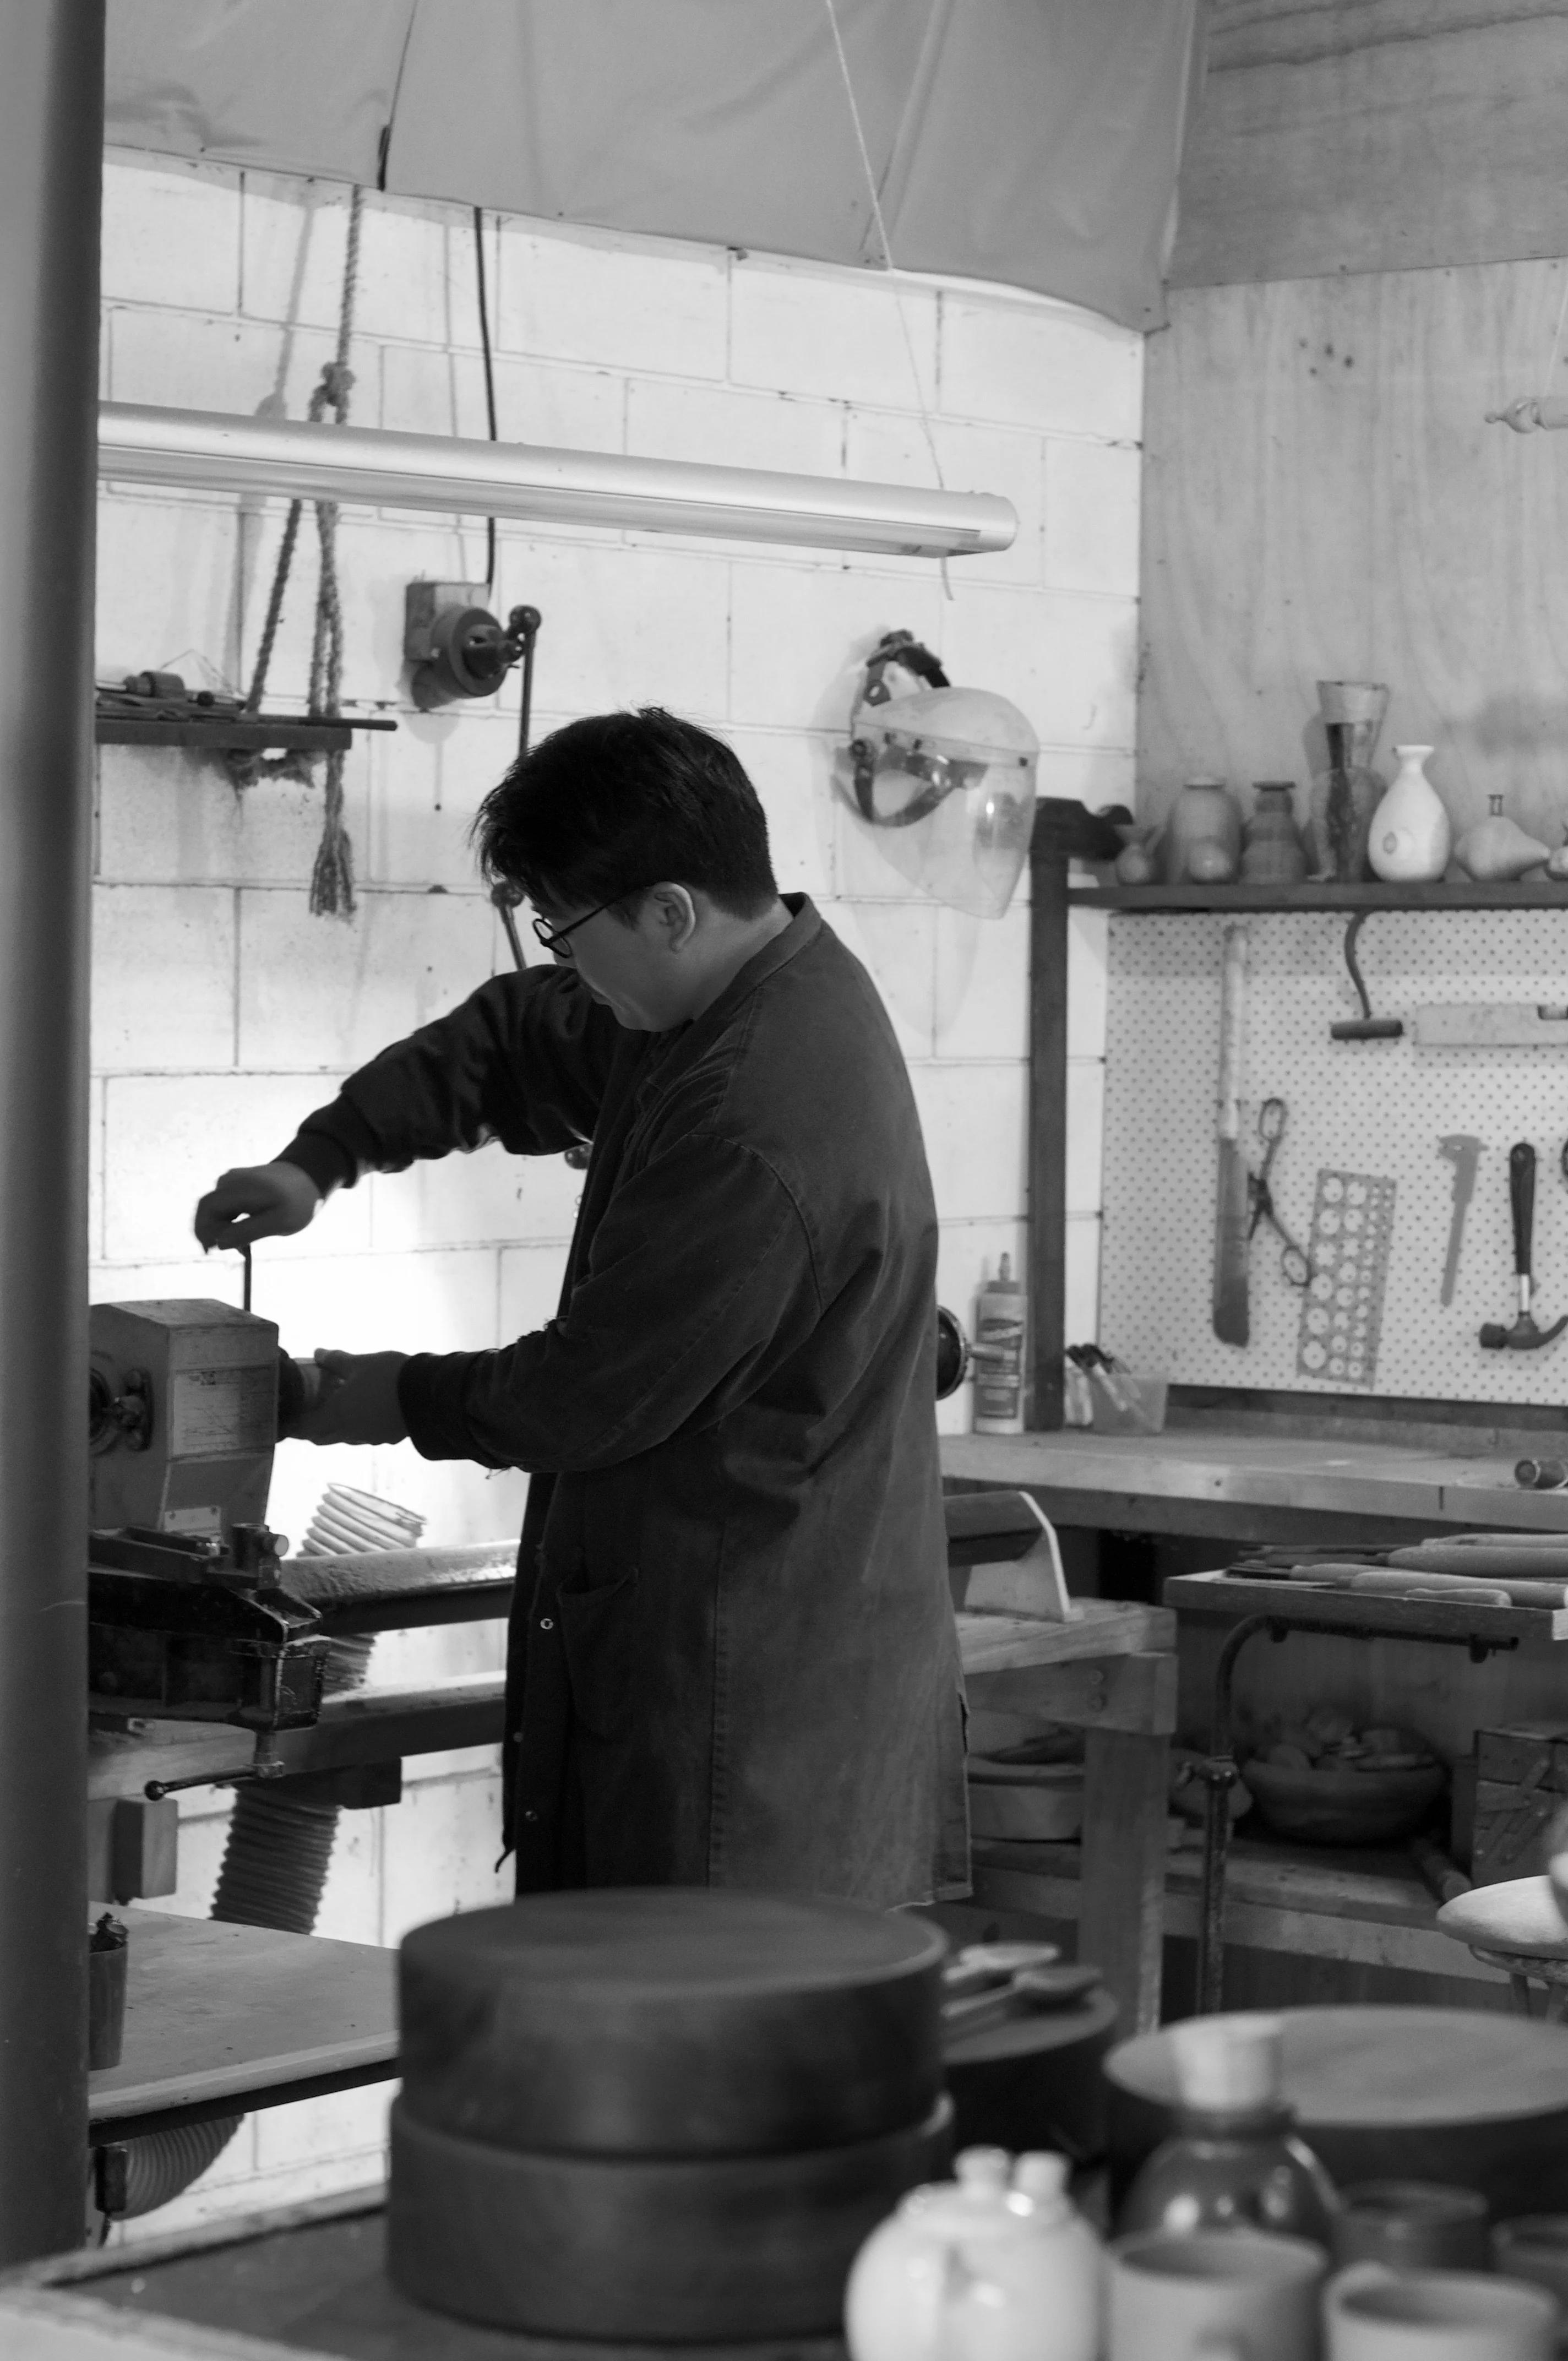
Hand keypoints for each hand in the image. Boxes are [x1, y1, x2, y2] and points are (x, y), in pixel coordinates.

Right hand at [195, 1162, 320, 1250]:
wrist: (310, 1177)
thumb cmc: (298, 1201)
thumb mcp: (279, 1222)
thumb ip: (248, 1232)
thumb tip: (219, 1244)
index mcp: (240, 1187)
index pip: (207, 1207)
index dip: (202, 1230)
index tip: (211, 1251)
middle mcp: (230, 1181)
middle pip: (207, 1210)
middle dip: (213, 1234)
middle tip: (235, 1253)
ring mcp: (231, 1182)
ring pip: (216, 1212)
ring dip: (222, 1231)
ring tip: (245, 1248)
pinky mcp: (235, 1187)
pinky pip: (224, 1208)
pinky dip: (229, 1224)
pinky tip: (245, 1237)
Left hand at [290, 1349, 409, 1446]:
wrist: (428, 1395)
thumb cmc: (389, 1377)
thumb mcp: (360, 1362)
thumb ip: (336, 1360)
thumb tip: (317, 1352)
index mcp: (337, 1415)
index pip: (304, 1428)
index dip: (290, 1427)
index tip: (283, 1421)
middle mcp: (349, 1432)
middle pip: (320, 1437)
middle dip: (308, 1429)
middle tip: (304, 1414)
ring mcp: (369, 1437)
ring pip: (342, 1437)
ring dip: (332, 1428)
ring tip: (332, 1410)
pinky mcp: (386, 1437)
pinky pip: (363, 1435)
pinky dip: (354, 1426)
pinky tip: (362, 1412)